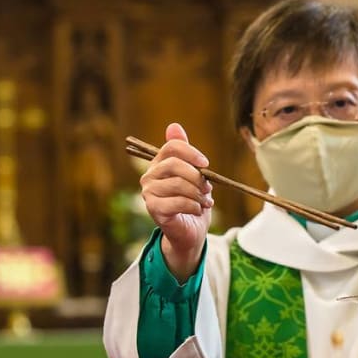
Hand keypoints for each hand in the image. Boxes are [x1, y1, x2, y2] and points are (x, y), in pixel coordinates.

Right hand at [140, 123, 212, 280]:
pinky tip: (198, 210)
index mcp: (159, 164)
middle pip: (175, 165)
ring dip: (198, 194)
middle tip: (208, 188)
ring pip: (179, 184)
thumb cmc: (192, 201)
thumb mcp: (194, 175)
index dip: (191, 152)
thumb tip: (173, 125)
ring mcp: (149, 193)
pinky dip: (194, 206)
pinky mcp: (154, 209)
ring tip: (206, 201)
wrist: (190, 231)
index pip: (172, 147)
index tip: (206, 164)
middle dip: (197, 176)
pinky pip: (178, 202)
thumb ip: (185, 153)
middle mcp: (149, 176)